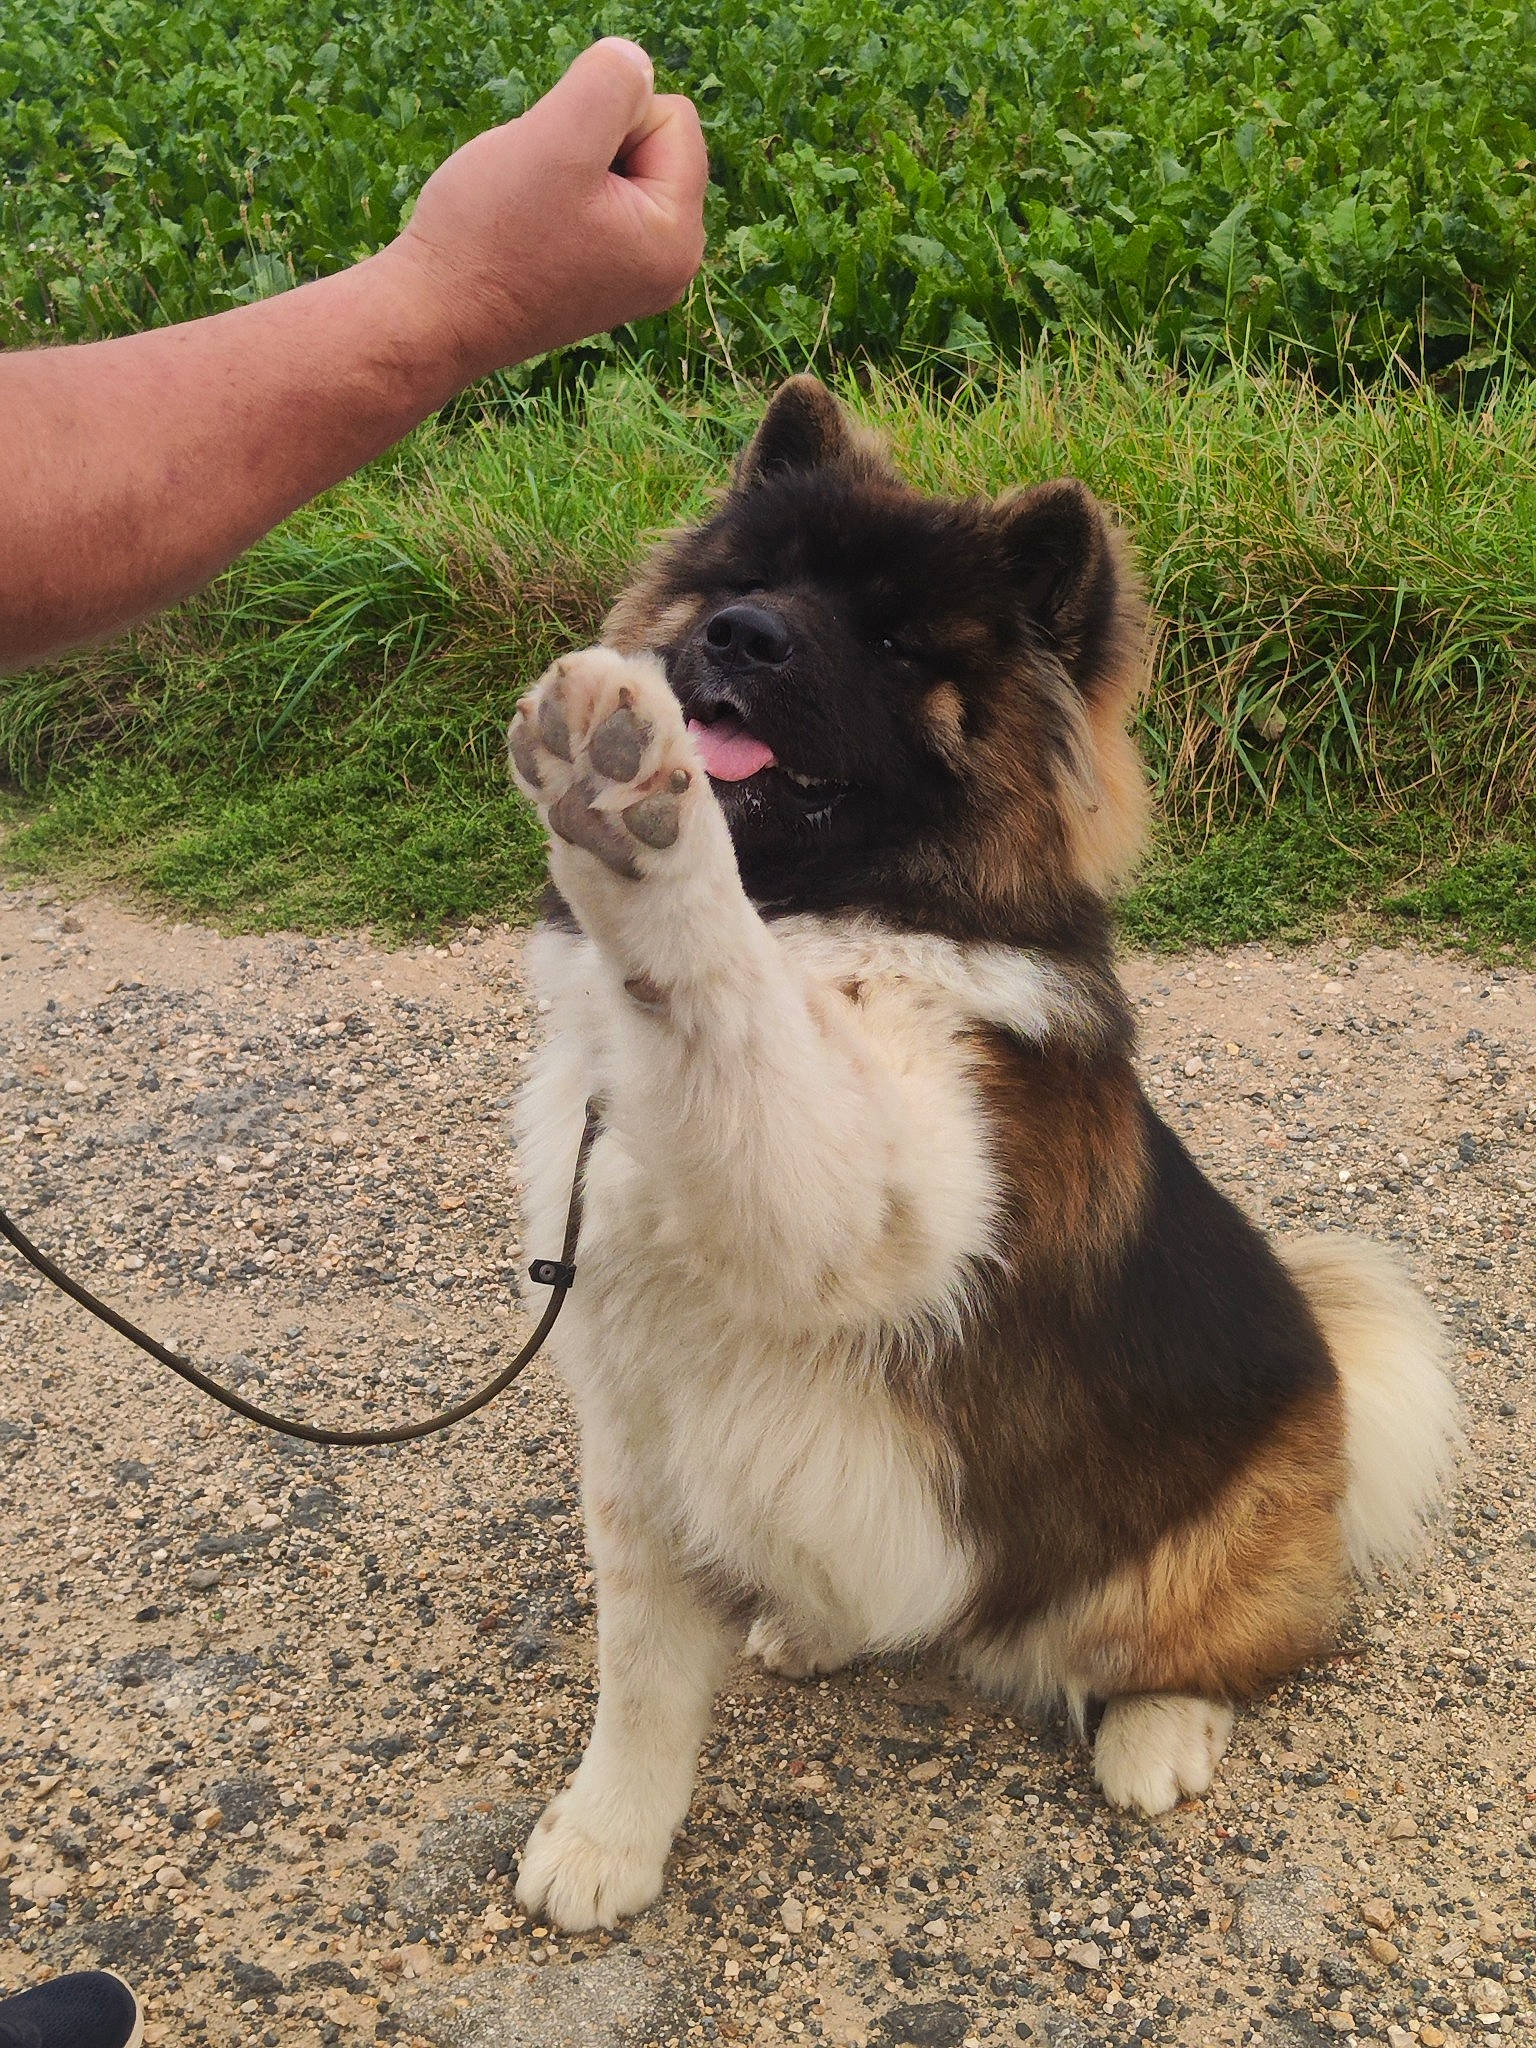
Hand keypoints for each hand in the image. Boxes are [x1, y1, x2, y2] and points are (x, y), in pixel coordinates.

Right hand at [381, 39, 707, 385]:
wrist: (433, 315)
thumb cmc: (489, 233)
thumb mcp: (556, 138)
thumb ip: (612, 83)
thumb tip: (635, 64)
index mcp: (678, 239)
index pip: (673, 117)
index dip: (609, 114)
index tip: (562, 162)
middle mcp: (670, 266)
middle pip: (651, 143)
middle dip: (593, 142)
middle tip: (544, 188)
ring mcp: (636, 276)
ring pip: (617, 167)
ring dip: (571, 165)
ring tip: (535, 210)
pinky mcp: (601, 277)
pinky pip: (594, 200)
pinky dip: (560, 195)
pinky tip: (532, 229)